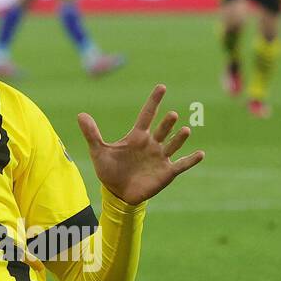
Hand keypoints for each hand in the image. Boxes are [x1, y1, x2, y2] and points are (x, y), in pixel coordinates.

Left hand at [76, 84, 203, 205]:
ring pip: (173, 144)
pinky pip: (182, 164)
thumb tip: (80, 114)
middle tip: (171, 115)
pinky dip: (191, 160)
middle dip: (167, 123)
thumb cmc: (109, 171)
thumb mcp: (99, 151)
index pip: (147, 115)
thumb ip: (92, 134)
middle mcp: (152, 144)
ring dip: (179, 138)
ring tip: (184, 130)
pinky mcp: (166, 172)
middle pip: (162, 129)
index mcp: (137, 136)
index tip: (161, 87)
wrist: (118, 194)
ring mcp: (160, 158)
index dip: (154, 101)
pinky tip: (200, 154)